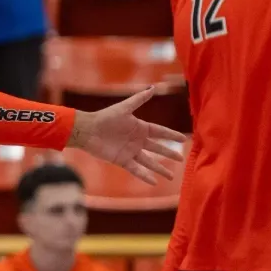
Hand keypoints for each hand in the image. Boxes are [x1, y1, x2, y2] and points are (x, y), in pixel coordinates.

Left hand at [67, 87, 186, 184]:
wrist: (87, 130)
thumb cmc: (105, 117)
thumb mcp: (124, 108)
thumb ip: (139, 99)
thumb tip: (153, 87)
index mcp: (140, 127)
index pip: (160, 132)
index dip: (171, 135)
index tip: (183, 139)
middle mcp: (137, 140)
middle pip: (157, 148)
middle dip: (169, 153)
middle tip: (181, 158)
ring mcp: (130, 151)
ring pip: (149, 162)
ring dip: (160, 169)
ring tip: (171, 177)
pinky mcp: (122, 160)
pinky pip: (136, 169)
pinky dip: (145, 175)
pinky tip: (154, 182)